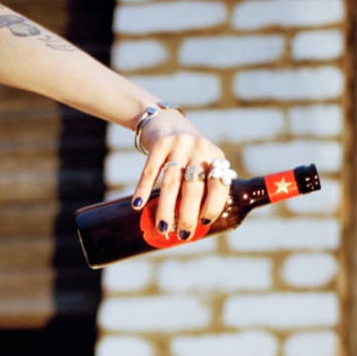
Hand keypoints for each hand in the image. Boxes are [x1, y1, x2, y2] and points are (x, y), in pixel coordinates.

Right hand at [133, 108, 234, 239]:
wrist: (165, 121)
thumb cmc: (186, 154)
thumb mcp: (202, 163)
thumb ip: (202, 187)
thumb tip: (193, 226)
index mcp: (215, 158)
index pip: (218, 186)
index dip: (212, 206)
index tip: (203, 223)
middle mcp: (200, 150)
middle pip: (193, 188)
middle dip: (187, 215)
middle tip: (182, 234)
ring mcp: (179, 145)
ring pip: (170, 183)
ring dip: (165, 209)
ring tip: (162, 228)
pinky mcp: (159, 143)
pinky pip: (149, 171)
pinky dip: (142, 189)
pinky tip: (138, 205)